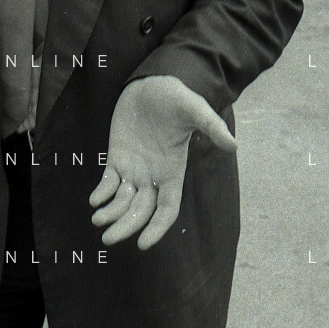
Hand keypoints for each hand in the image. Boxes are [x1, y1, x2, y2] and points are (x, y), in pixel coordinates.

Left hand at [89, 76, 237, 249]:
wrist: (153, 82)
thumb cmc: (176, 97)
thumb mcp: (195, 110)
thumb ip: (212, 127)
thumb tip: (234, 145)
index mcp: (173, 171)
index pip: (166, 209)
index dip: (156, 228)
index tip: (143, 245)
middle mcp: (153, 176)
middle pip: (140, 211)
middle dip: (126, 227)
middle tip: (108, 239)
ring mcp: (134, 167)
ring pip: (123, 201)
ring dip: (111, 214)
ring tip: (98, 220)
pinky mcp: (117, 156)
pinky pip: (108, 182)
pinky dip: (101, 193)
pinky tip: (94, 200)